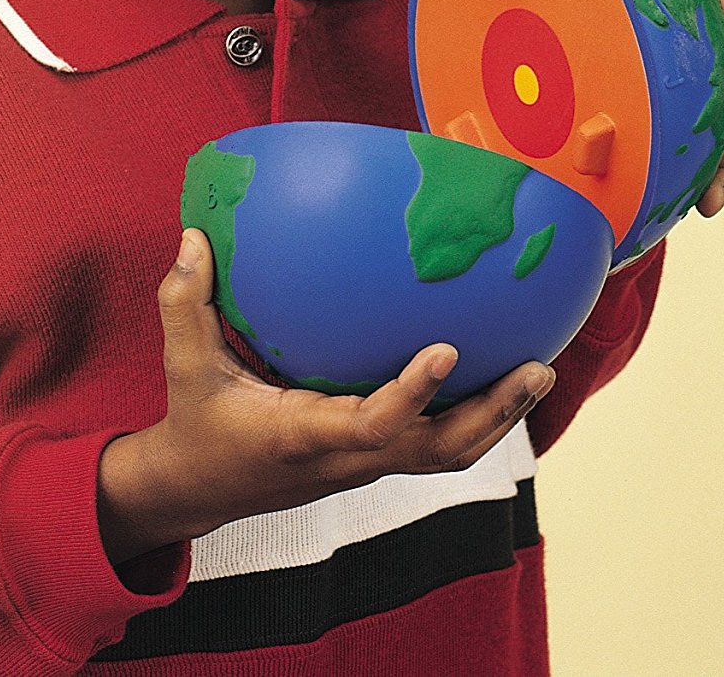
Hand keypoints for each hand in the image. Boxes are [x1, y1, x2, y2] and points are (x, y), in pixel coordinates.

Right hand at [96, 229, 554, 565]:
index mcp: (305, 436)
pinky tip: (496, 370)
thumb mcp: (184, 363)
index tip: (447, 347)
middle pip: (439, 450)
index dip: (414, 393)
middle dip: (493, 412)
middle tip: (537, 365)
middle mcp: (347, 458)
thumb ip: (185, 301)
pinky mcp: (373, 458)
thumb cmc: (196, 422)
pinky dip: (473, 414)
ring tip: (539, 368)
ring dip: (498, 417)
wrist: (198, 489)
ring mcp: (366, 464)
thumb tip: (194, 235)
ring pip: (448, 453)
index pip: (373, 425)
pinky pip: (435, 442)